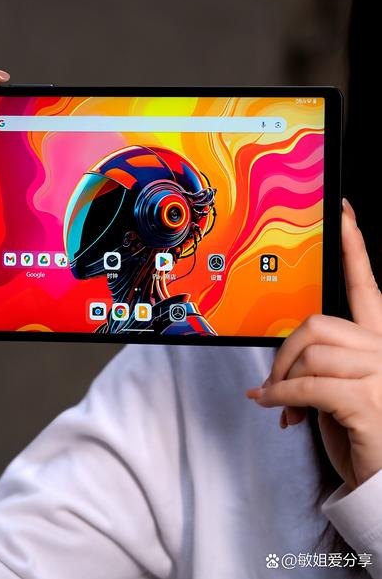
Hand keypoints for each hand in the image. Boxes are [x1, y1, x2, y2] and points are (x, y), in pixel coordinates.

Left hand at [246, 199, 381, 490]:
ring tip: (281, 401)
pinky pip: (307, 385)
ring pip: (310, 354)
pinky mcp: (367, 401)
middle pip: (317, 324)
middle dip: (285, 352)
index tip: (344, 213)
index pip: (365, 286)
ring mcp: (380, 374)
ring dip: (283, 380)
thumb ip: (317, 366)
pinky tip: (274, 407)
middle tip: (274, 380)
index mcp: (378, 341)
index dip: (354, 247)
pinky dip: (281, 397)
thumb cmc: (362, 433)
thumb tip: (274, 376)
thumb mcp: (339, 390)